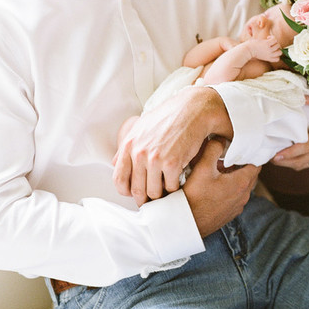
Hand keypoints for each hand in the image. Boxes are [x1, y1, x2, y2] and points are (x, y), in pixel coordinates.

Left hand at [113, 87, 232, 205]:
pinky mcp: (173, 164)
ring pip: (154, 192)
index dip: (127, 191)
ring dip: (161, 194)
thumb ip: (127, 147)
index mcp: (129, 145)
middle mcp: (139, 153)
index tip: (135, 193)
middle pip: (137, 190)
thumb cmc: (168, 117)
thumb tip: (115, 163)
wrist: (193, 109)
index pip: (119, 179)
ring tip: (167, 190)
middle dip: (145, 198)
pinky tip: (178, 180)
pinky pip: (171, 187)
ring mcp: (155, 159)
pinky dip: (175, 187)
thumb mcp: (141, 127)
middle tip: (153, 199)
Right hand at [183, 138, 259, 236]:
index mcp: (241, 183)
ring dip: (236, 178)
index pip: (256, 164)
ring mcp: (237, 207)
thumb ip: (213, 149)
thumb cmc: (194, 196)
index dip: (251, 155)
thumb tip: (220, 138)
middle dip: (242, 165)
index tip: (243, 148)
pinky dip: (230, 189)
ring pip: (242, 187)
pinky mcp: (230, 214)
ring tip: (221, 170)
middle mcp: (244, 196)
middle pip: (250, 175)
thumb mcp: (203, 167)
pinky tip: (216, 186)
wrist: (187, 223)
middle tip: (231, 156)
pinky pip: (235, 197)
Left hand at [251, 35, 281, 63]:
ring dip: (274, 42)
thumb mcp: (261, 55)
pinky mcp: (267, 44)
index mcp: (268, 58)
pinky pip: (275, 39)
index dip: (276, 54)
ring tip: (268, 41)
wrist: (247, 50)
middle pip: (280, 52)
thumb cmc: (253, 52)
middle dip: (276, 48)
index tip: (271, 51)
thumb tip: (273, 46)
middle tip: (271, 45)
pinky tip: (267, 38)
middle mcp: (270, 55)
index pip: (277, 59)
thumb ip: (267, 53)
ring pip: (278, 45)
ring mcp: (269, 50)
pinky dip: (272, 37)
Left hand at [270, 89, 308, 168]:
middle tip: (269, 158)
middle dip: (285, 161)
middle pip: (303, 160)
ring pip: (307, 164)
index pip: (305, 147)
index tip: (275, 155)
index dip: (289, 153)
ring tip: (277, 159)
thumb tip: (300, 96)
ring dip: (291, 164)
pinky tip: (291, 158)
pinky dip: (301, 163)